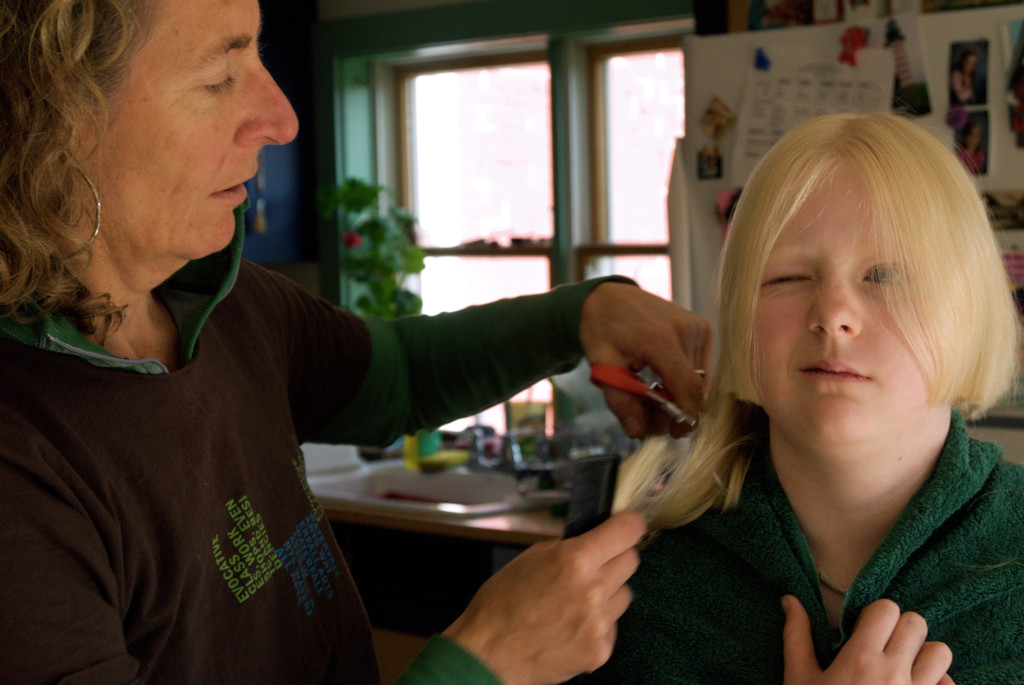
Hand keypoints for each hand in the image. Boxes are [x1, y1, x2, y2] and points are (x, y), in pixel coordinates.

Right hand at [442, 510, 645, 684]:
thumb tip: (592, 540)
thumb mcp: (530, 558)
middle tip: (595, 565)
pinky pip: (612, 626)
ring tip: (576, 602)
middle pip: (631, 560)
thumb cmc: (501, 605)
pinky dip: (597, 624)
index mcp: (574, 560)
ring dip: (608, 593)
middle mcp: (592, 590)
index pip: (627, 530)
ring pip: (624, 594)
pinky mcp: (600, 650)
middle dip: (616, 558)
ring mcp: (599, 623)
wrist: (488, 655)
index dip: (628, 524)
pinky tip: (571, 627)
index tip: (627, 525)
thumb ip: (566, 548)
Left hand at [579, 282, 712, 438]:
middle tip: (650, 420)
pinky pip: (700, 367)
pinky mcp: (702, 328)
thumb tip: (637, 432)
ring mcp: (697, 327)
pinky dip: (683, 380)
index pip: (688, 388)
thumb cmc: (602, 329)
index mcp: (660, 338)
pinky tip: (661, 381)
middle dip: (676, 410)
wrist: (607, 296)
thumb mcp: (602, 366)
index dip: (684, 416)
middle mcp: (686, 330)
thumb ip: (621, 401)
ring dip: (679, 396)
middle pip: (695, 388)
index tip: (673, 433)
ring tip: (651, 397)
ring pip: (700, 381)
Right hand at [782, 596, 954, 684]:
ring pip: (941, 652)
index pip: (886, 609)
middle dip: (900, 630)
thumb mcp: (800, 678)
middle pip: (916, 623)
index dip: (875, 615)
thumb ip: (797, 635)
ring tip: (903, 666)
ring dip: (924, 655)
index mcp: (860, 658)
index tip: (864, 631)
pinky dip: (938, 683)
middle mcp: (894, 673)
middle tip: (883, 647)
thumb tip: (790, 599)